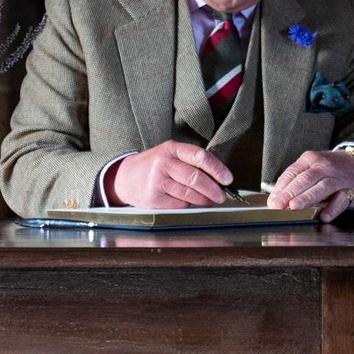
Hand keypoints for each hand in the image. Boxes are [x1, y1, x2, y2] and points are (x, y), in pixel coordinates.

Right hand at [108, 140, 234, 207]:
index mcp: (171, 149)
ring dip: (204, 200)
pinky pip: (179, 204)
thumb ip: (191, 163)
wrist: (125, 178)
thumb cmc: (154, 166)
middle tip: (221, 196)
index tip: (227, 179)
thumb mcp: (170, 155)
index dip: (217, 169)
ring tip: (209, 201)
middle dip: (213, 190)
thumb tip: (219, 178)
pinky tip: (188, 202)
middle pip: (196, 178)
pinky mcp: (154, 197)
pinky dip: (188, 205)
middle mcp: (163, 162)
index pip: (200, 156)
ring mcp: (157, 180)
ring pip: (189, 194)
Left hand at [267, 149, 353, 222]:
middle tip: (279, 205)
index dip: (282, 187)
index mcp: (310, 159)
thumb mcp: (310, 167)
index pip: (293, 172)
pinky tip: (324, 216)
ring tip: (294, 207)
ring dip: (307, 198)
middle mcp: (324, 167)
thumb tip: (275, 199)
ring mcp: (338, 178)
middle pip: (306, 179)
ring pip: (322, 187)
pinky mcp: (350, 190)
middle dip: (290, 193)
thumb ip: (293, 180)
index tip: (273, 201)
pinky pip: (341, 200)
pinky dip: (332, 209)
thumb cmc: (328, 169)